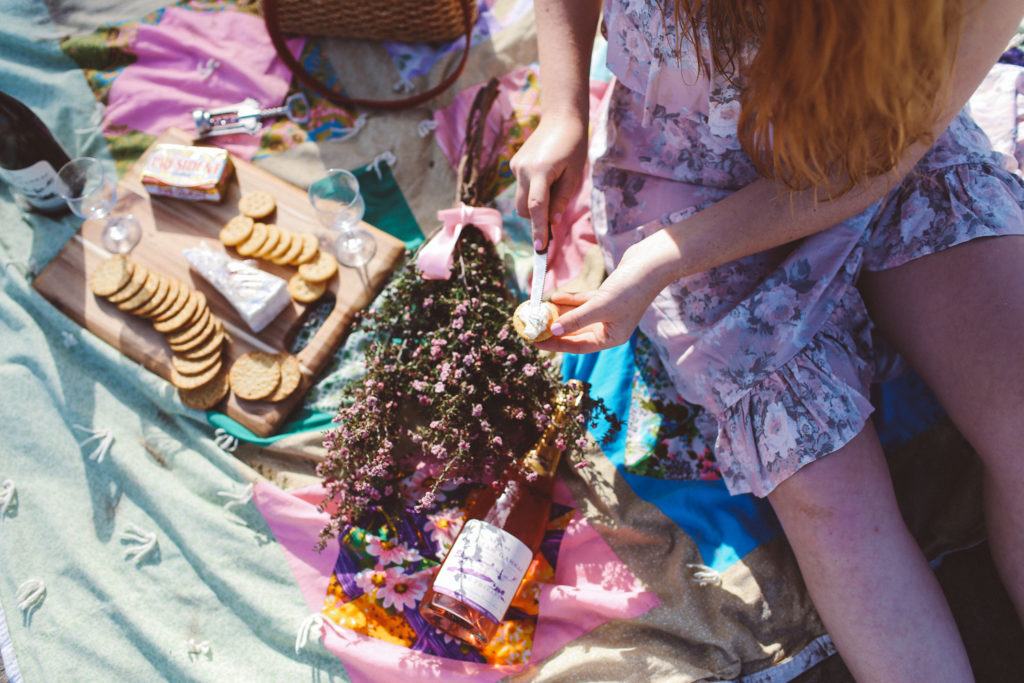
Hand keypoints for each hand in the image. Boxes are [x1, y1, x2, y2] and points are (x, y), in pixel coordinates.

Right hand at [509, 113, 587, 250]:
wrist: (561, 118)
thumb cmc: (574, 146)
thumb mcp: (574, 175)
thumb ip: (561, 199)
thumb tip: (551, 222)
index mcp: (540, 171)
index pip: (537, 207)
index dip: (539, 229)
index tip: (540, 248)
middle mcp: (522, 170)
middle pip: (524, 208)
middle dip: (536, 218)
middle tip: (554, 215)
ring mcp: (516, 166)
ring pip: (521, 199)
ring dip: (535, 203)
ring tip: (554, 185)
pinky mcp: (514, 164)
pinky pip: (521, 186)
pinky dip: (532, 189)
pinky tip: (546, 173)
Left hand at [535, 244, 671, 353]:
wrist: (651, 262)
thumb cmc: (631, 288)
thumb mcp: (600, 306)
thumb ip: (576, 319)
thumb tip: (553, 330)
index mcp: (612, 337)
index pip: (579, 346)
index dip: (556, 345)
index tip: (536, 342)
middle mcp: (610, 326)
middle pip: (576, 332)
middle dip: (555, 328)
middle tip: (533, 326)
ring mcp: (609, 310)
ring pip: (578, 315)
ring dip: (560, 312)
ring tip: (540, 311)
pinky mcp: (607, 295)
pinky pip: (583, 302)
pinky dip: (570, 299)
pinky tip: (555, 297)